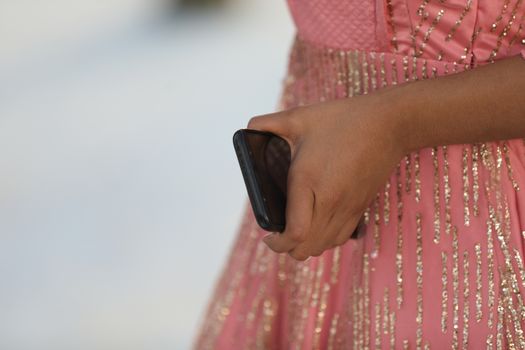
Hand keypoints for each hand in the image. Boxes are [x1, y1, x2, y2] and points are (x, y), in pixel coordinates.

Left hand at [247, 94, 404, 260]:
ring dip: (306, 245)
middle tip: (277, 232)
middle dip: (287, 248)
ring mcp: (348, 208)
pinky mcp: (361, 208)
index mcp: (308, 182)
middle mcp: (329, 201)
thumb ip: (268, 123)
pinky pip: (341, 238)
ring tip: (295, 229)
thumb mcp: (300, 117)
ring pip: (324, 247)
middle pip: (306, 249)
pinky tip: (317, 224)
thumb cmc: (343, 119)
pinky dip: (324, 239)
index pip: (293, 233)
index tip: (267, 236)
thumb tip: (248, 129)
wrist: (389, 124)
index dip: (276, 243)